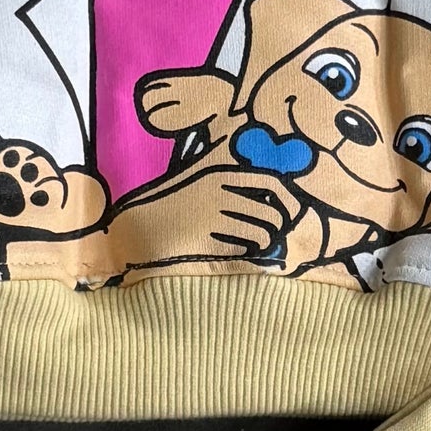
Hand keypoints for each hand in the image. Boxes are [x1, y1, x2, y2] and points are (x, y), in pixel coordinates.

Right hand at [104, 162, 300, 269]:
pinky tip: (232, 252)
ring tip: (251, 246)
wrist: (137, 227)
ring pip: (263, 235)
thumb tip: (278, 198)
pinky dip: (246, 256)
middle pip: (274, 214)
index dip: (291, 201)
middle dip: (278, 230)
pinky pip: (244, 252)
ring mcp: (214, 218)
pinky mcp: (208, 242)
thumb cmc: (175, 206)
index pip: (274, 183)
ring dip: (264, 245)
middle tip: (270, 237)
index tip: (293, 214)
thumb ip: (234, 185)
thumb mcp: (202, 182)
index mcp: (222, 174)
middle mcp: (221, 193)